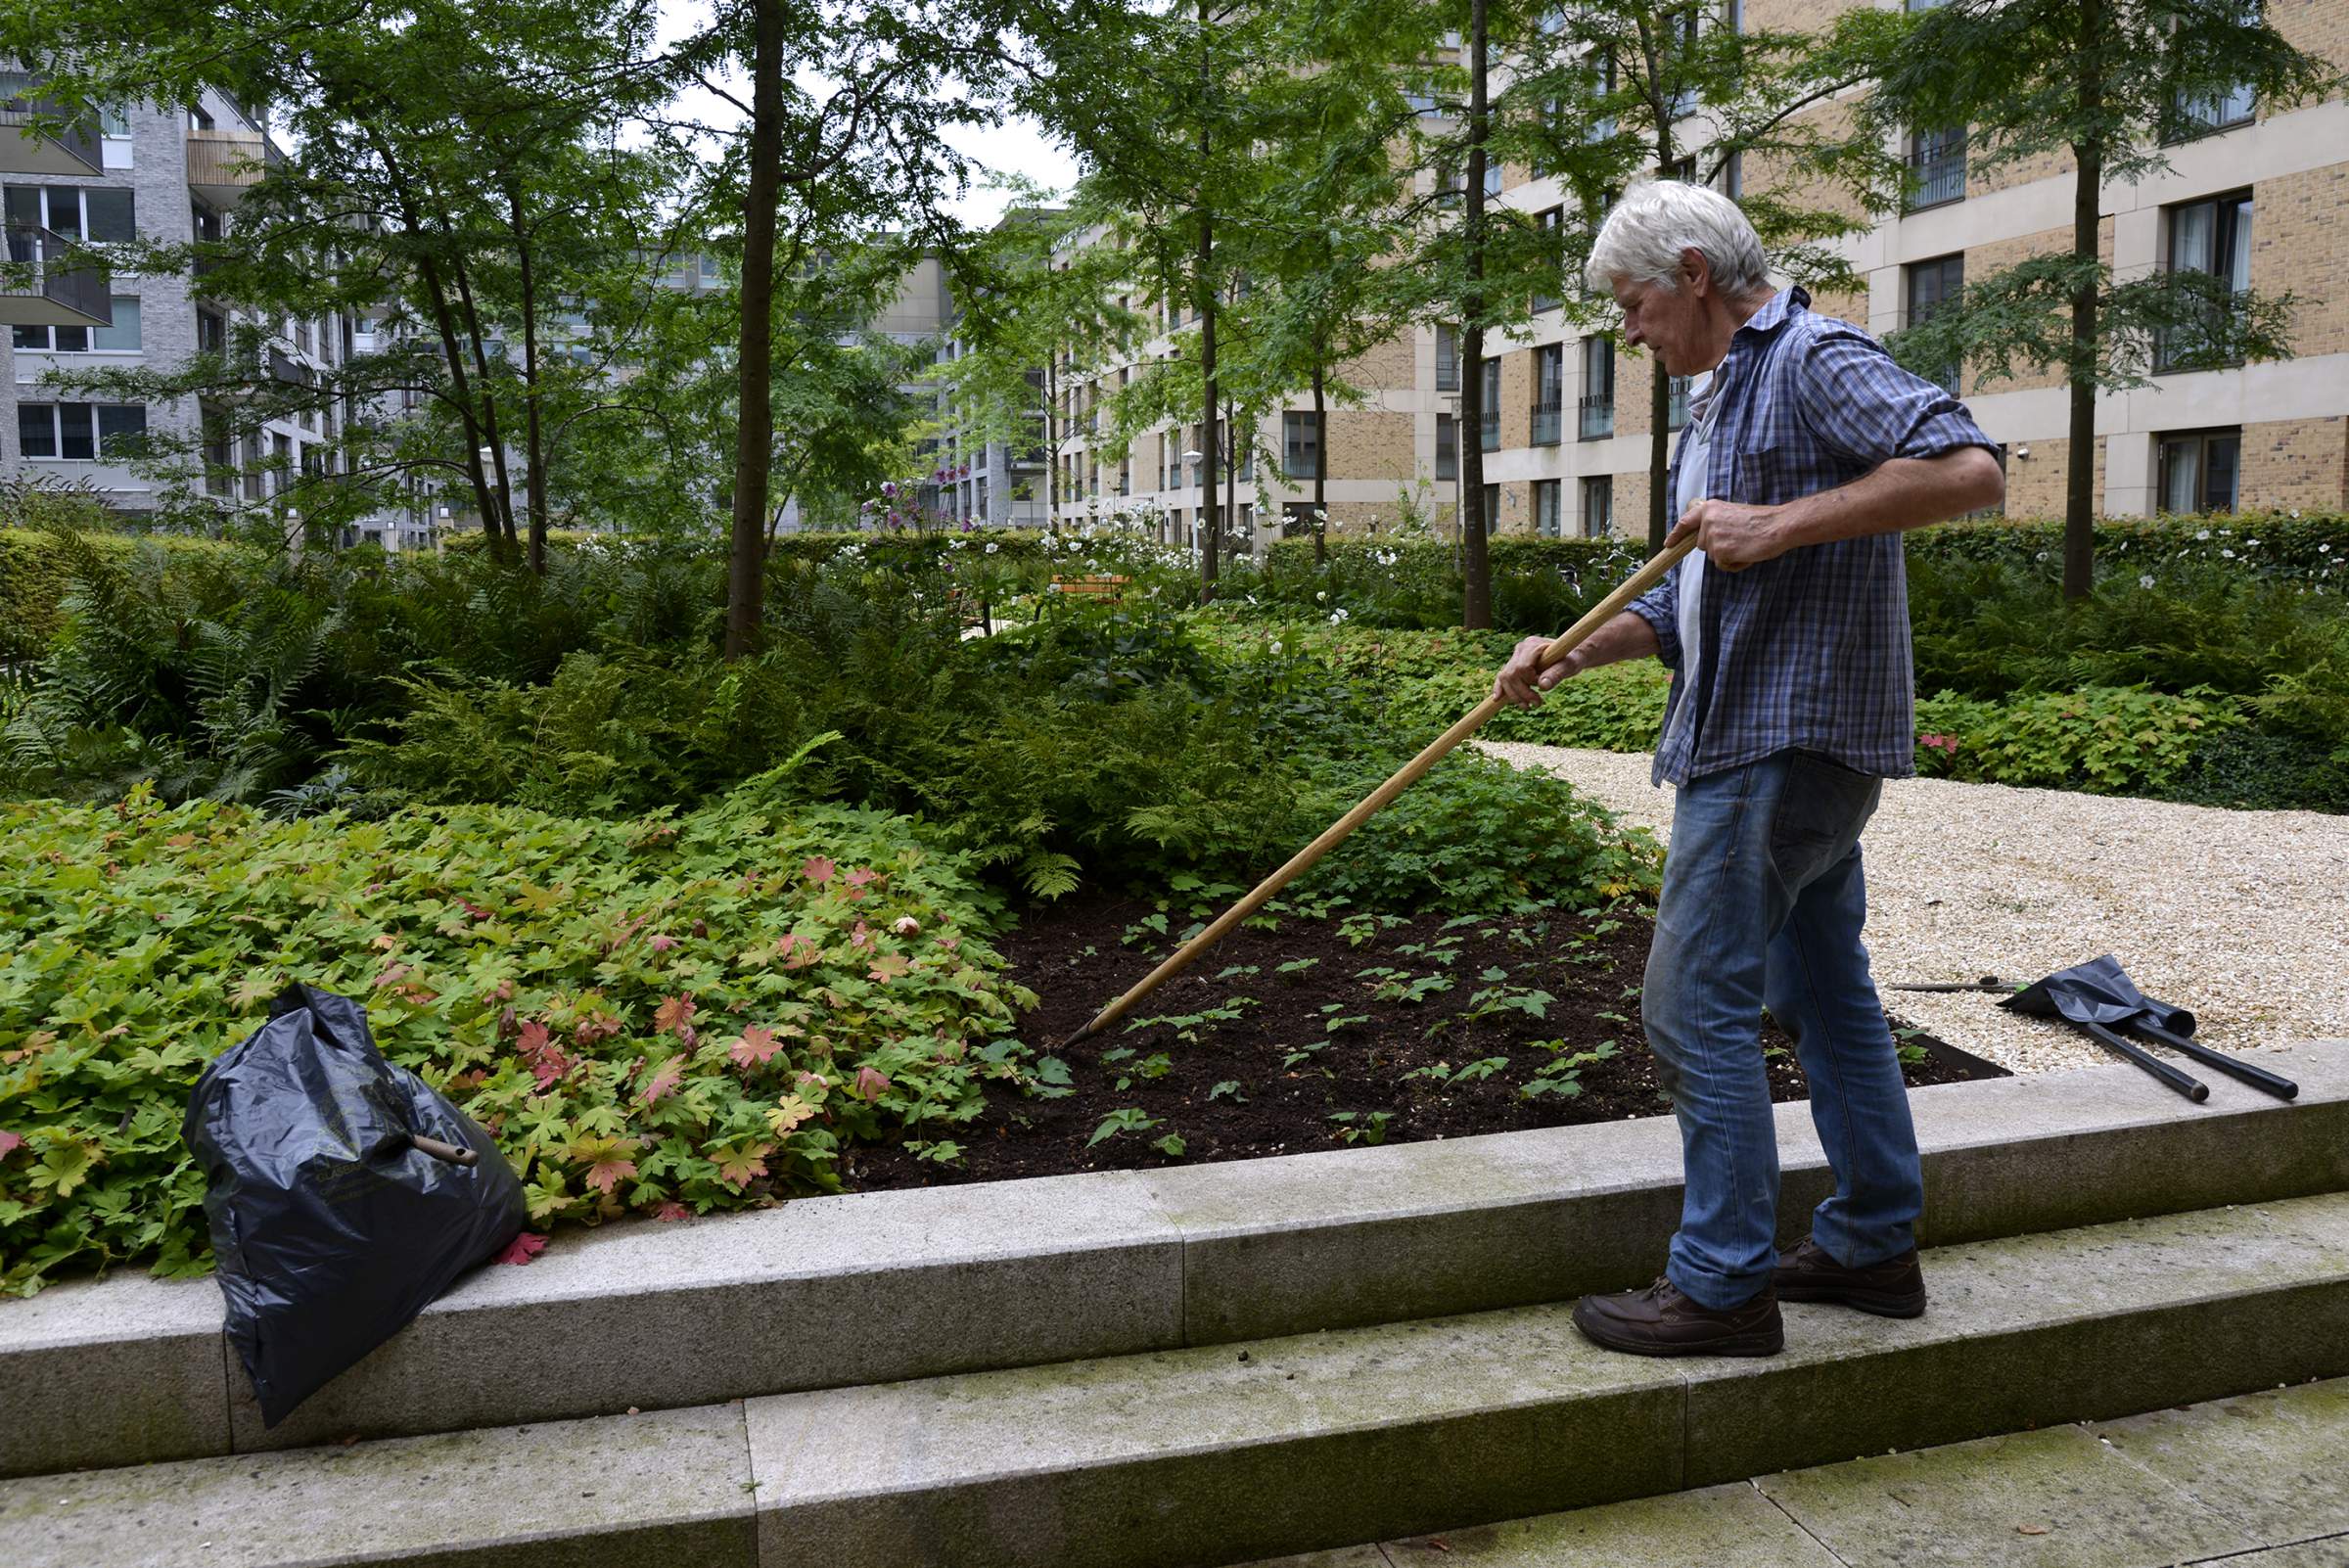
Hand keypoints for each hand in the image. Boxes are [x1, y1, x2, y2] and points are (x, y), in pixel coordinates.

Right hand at [1492, 633, 1581, 708]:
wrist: (1571, 656)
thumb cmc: (1573, 659)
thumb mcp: (1570, 667)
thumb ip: (1557, 674)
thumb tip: (1542, 686)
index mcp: (1533, 645)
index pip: (1521, 667)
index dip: (1529, 682)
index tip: (1542, 688)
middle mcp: (1521, 649)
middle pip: (1511, 674)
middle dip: (1521, 693)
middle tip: (1537, 704)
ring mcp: (1516, 656)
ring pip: (1505, 678)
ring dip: (1514, 695)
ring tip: (1527, 707)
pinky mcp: (1514, 664)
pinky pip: (1502, 677)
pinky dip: (1500, 688)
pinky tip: (1498, 699)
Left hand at [1667, 499, 1796, 570]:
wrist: (1777, 526)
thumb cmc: (1761, 520)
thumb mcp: (1732, 512)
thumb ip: (1716, 521)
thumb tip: (1705, 535)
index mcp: (1710, 508)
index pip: (1686, 522)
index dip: (1676, 535)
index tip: (1668, 544)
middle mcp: (1707, 521)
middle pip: (1702, 545)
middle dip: (1717, 546)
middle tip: (1739, 539)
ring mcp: (1712, 537)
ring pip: (1713, 556)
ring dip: (1727, 555)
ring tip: (1745, 545)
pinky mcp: (1720, 552)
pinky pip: (1723, 565)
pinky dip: (1734, 564)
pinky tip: (1747, 553)